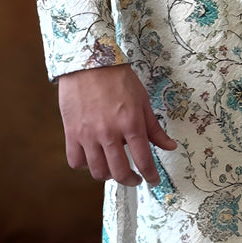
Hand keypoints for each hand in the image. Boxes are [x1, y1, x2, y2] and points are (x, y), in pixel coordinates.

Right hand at [57, 63, 176, 187]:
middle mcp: (109, 133)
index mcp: (131, 124)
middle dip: (130, 180)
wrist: (89, 61)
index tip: (152, 181)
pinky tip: (92, 158)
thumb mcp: (142, 100)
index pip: (143, 160)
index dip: (150, 175)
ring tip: (113, 169)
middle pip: (120, 171)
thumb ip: (154, 128)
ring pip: (97, 171)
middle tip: (134, 179)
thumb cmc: (118, 78)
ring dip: (108, 175)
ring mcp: (88, 135)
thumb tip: (170, 146)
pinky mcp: (71, 133)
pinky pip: (75, 161)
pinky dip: (84, 165)